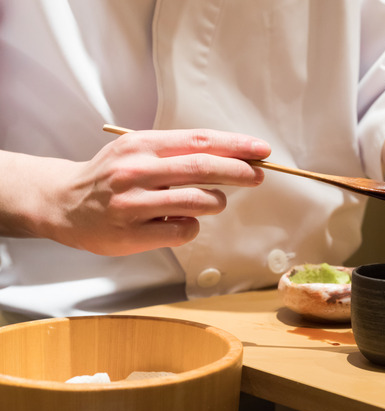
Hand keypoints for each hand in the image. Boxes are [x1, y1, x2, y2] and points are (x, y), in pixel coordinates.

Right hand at [31, 129, 269, 255]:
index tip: (261, 150)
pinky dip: (193, 226)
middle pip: (202, 168)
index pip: (199, 140)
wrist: (62, 203)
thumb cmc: (111, 176)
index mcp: (141, 145)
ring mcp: (132, 203)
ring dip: (216, 202)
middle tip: (258, 175)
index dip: (235, 145)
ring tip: (213, 201)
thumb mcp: (138, 152)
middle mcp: (135, 171)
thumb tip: (233, 157)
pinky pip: (183, 230)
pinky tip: (181, 222)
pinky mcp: (132, 234)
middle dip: (238, 171)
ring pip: (197, 202)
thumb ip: (179, 153)